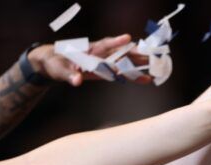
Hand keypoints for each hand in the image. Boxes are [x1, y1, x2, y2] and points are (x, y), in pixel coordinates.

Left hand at [28, 34, 151, 85]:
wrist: (54, 62)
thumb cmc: (55, 63)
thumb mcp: (59, 69)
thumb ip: (69, 74)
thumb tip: (77, 80)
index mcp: (88, 50)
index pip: (103, 45)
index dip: (115, 42)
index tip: (128, 38)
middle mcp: (99, 53)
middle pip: (120, 52)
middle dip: (136, 53)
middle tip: (151, 54)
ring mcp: (104, 61)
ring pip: (125, 61)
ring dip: (140, 63)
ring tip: (156, 65)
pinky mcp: (106, 70)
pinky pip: (123, 73)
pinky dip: (134, 76)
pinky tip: (147, 79)